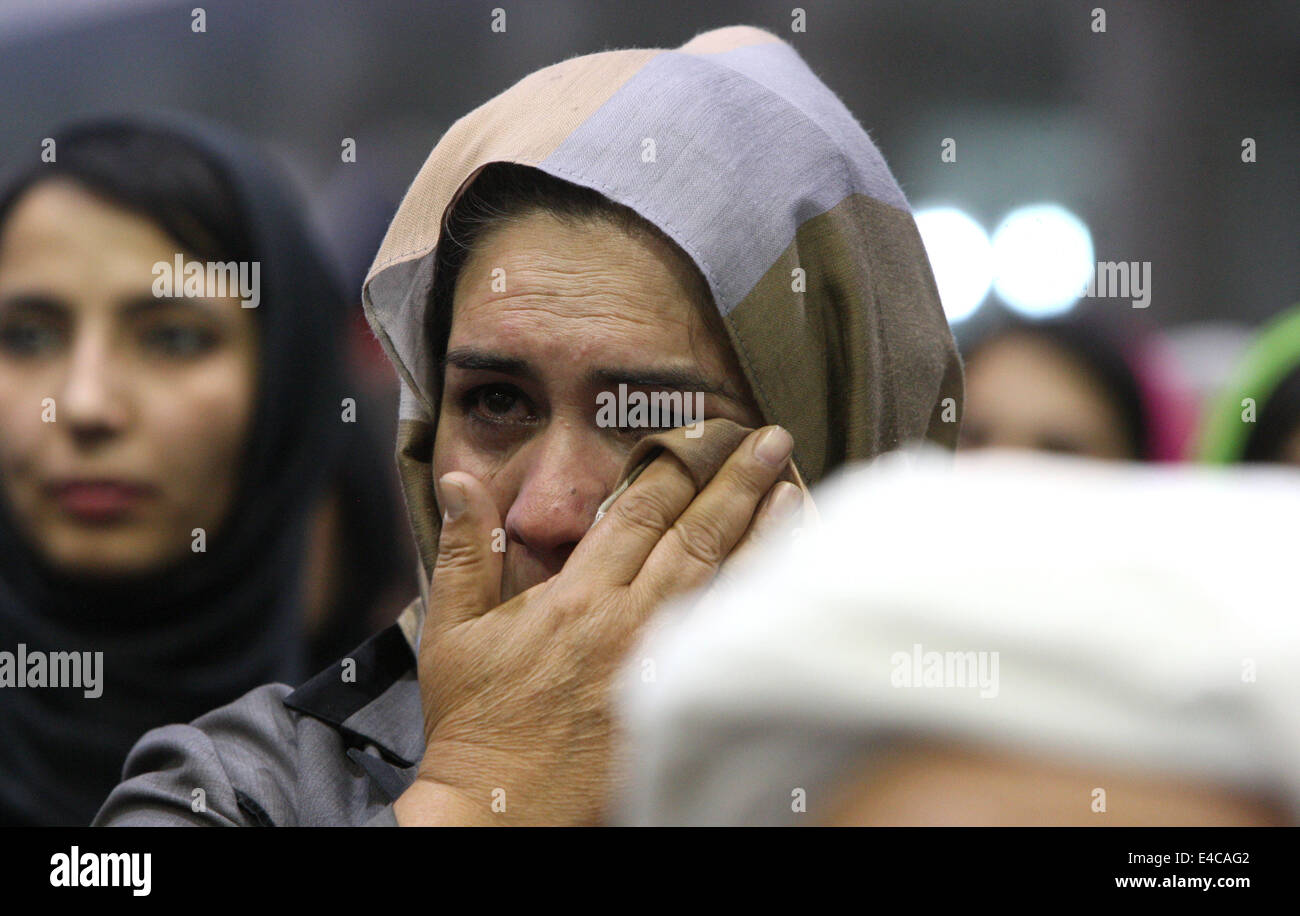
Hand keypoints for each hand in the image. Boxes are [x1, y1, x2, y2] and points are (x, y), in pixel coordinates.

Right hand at [394, 425, 797, 824]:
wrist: (500, 809)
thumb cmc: (475, 719)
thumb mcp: (451, 629)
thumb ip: (464, 549)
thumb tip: (461, 479)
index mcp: (576, 597)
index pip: (639, 512)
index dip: (676, 466)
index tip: (705, 432)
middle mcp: (626, 621)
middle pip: (695, 535)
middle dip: (737, 482)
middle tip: (772, 439)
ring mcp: (658, 664)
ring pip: (722, 582)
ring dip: (762, 533)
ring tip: (794, 491)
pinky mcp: (675, 701)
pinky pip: (726, 639)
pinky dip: (756, 600)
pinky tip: (782, 576)